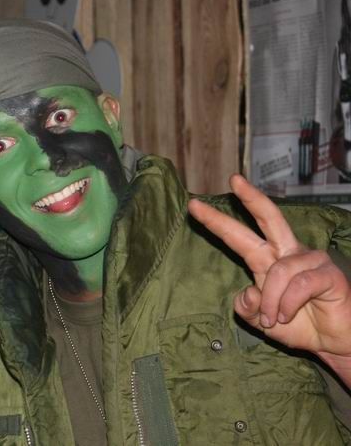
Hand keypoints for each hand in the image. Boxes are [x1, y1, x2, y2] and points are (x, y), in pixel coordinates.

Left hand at [188, 175, 350, 363]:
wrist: (330, 344)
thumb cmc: (297, 325)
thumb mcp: (260, 320)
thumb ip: (247, 308)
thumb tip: (249, 292)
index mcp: (266, 260)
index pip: (239, 235)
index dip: (217, 221)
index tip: (193, 206)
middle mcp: (287, 253)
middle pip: (269, 218)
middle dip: (251, 198)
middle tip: (234, 180)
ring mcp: (310, 260)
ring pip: (278, 271)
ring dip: (271, 301)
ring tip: (275, 319)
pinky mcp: (328, 273)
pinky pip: (299, 285)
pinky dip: (288, 305)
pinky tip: (288, 316)